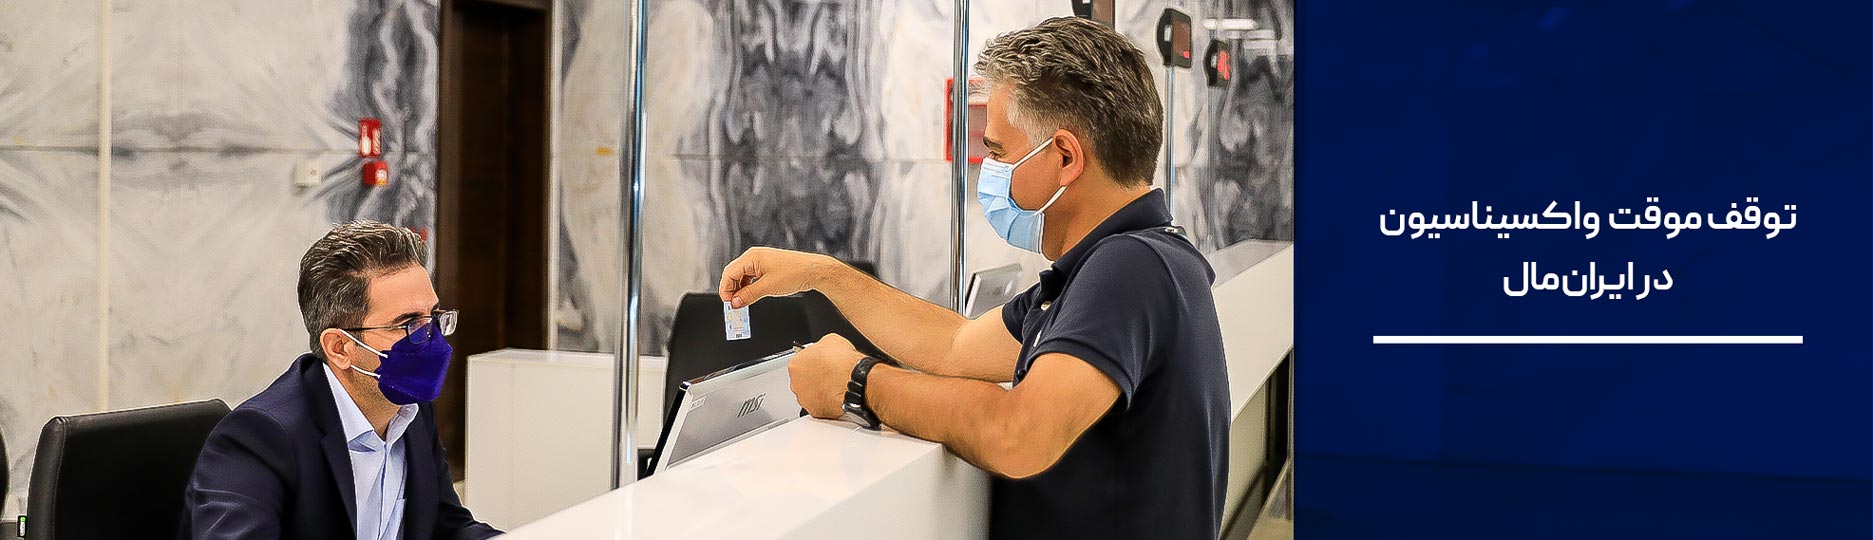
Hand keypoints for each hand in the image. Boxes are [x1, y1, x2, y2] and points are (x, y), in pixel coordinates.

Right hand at [718, 247, 839, 307]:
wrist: (813, 270)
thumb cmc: (795, 273)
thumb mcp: (768, 287)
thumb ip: (748, 295)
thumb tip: (735, 302)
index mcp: (751, 257)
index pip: (729, 273)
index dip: (726, 290)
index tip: (728, 303)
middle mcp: (754, 257)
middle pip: (733, 274)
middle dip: (731, 290)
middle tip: (733, 305)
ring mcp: (760, 261)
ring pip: (742, 276)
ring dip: (740, 290)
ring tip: (742, 302)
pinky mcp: (767, 267)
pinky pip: (751, 277)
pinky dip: (748, 287)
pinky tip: (750, 296)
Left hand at [789, 333, 865, 418]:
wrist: (854, 380)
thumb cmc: (842, 362)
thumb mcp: (832, 340)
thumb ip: (822, 346)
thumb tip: (825, 348)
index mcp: (796, 363)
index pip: (800, 362)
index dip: (813, 362)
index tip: (820, 363)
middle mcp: (796, 383)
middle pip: (803, 380)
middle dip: (814, 378)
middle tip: (828, 374)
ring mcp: (804, 399)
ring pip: (810, 395)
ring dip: (819, 391)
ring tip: (834, 386)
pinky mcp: (815, 411)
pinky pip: (820, 406)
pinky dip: (827, 402)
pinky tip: (836, 395)